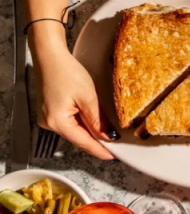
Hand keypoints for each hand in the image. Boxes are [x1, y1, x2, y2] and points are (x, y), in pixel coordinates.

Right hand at [31, 29, 114, 159]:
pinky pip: (70, 123)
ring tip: (108, 134)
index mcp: (57, 122)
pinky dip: (82, 124)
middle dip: (97, 142)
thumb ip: (98, 121)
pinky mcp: (51, 112)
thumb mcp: (88, 98)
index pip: (84, 143)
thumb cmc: (65, 71)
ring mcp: (48, 118)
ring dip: (90, 132)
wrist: (50, 55)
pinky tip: (93, 122)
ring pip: (75, 131)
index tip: (115, 157)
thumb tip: (108, 136)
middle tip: (116, 148)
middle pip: (79, 138)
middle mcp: (49, 123)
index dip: (101, 151)